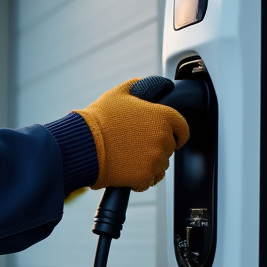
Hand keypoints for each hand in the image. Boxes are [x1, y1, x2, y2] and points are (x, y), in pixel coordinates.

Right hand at [73, 77, 189, 190]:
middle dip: (155, 149)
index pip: (183, 129)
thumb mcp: (117, 94)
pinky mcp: (144, 177)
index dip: (176, 134)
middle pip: (168, 149)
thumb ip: (136, 87)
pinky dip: (139, 180)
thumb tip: (143, 85)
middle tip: (134, 146)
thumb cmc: (98, 119)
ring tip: (127, 158)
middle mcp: (163, 138)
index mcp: (162, 116)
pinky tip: (125, 171)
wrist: (83, 145)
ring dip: (148, 165)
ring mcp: (155, 159)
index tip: (168, 138)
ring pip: (159, 167)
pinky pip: (148, 181)